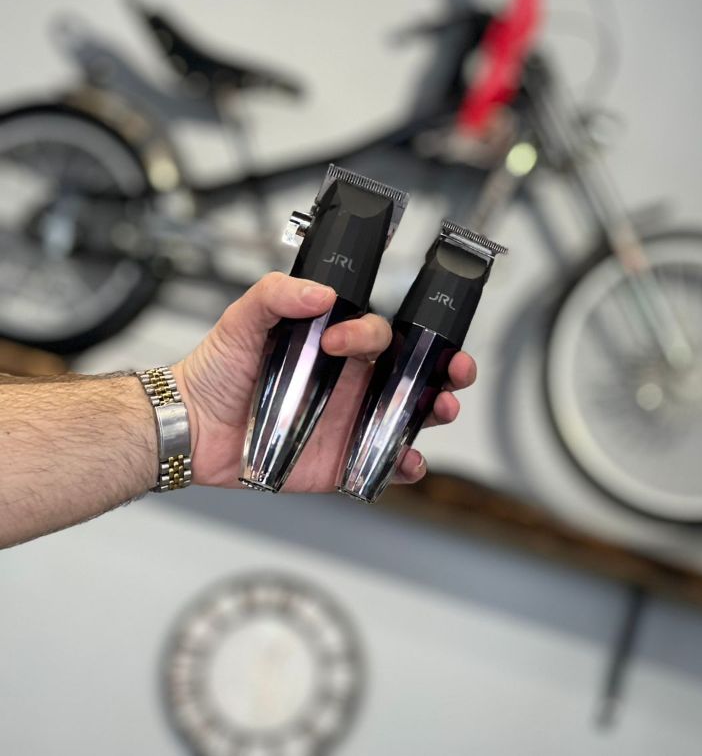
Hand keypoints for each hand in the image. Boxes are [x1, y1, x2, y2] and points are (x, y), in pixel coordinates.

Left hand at [173, 272, 476, 491]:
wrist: (189, 426)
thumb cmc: (215, 370)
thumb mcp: (240, 319)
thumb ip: (275, 294)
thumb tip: (318, 292)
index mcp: (334, 344)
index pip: (378, 332)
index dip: (371, 334)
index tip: (340, 341)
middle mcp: (350, 380)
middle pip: (415, 370)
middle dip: (445, 366)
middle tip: (456, 367)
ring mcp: (349, 420)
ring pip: (410, 414)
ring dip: (436, 410)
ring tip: (442, 408)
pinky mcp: (340, 459)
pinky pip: (384, 462)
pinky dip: (405, 464)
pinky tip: (410, 459)